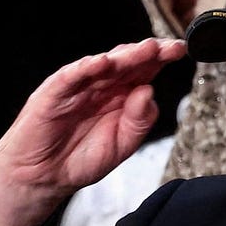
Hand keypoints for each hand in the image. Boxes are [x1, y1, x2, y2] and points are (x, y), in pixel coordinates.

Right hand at [0, 38, 187, 225]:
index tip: (181, 51)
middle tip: (169, 47)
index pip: (143, 71)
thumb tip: (149, 92)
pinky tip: (101, 63)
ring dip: (124, 56)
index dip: (161, 60)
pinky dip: (84, 68)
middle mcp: (100, 86)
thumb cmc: (80, 159)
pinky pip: (69, 77)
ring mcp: (77, 87)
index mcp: (119, 95)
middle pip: (127, 62)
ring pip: (102, 65)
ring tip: (145, 50)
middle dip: (149, 53)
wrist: (44, 177)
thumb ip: (139, 121)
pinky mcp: (53, 94)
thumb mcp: (122, 145)